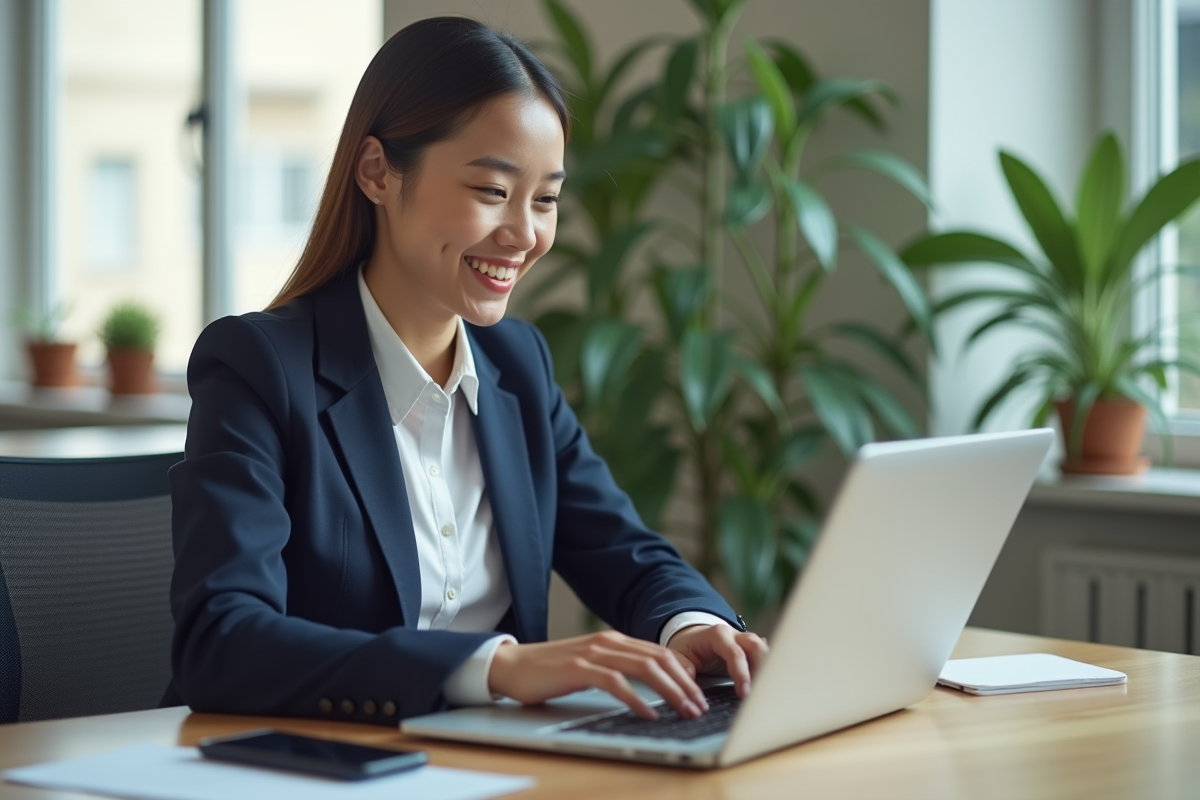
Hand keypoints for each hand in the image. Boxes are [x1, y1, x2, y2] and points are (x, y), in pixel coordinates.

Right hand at [487, 630, 710, 720]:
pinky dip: (637, 699)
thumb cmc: (550, 671)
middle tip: (700, 707)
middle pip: (659, 659)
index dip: (684, 674)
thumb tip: (650, 689)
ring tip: (685, 711)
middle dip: (685, 684)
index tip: (699, 696)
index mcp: (613, 640)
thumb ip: (617, 669)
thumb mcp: (591, 666)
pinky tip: (649, 713)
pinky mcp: (578, 669)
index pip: (660, 653)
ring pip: (645, 668)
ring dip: (670, 692)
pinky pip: (616, 682)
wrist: (511, 666)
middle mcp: (607, 642)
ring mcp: (593, 653)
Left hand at [666, 624, 768, 699]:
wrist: (690, 637)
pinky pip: (766, 656)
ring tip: (766, 692)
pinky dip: (770, 670)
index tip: (744, 693)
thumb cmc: (686, 648)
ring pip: (764, 650)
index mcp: (717, 635)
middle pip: (756, 647)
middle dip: (761, 669)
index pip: (735, 653)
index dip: (741, 673)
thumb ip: (684, 671)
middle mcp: (735, 635)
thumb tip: (692, 692)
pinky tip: (771, 686)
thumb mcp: (677, 657)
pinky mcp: (751, 650)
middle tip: (760, 693)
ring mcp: (745, 641)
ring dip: (768, 670)